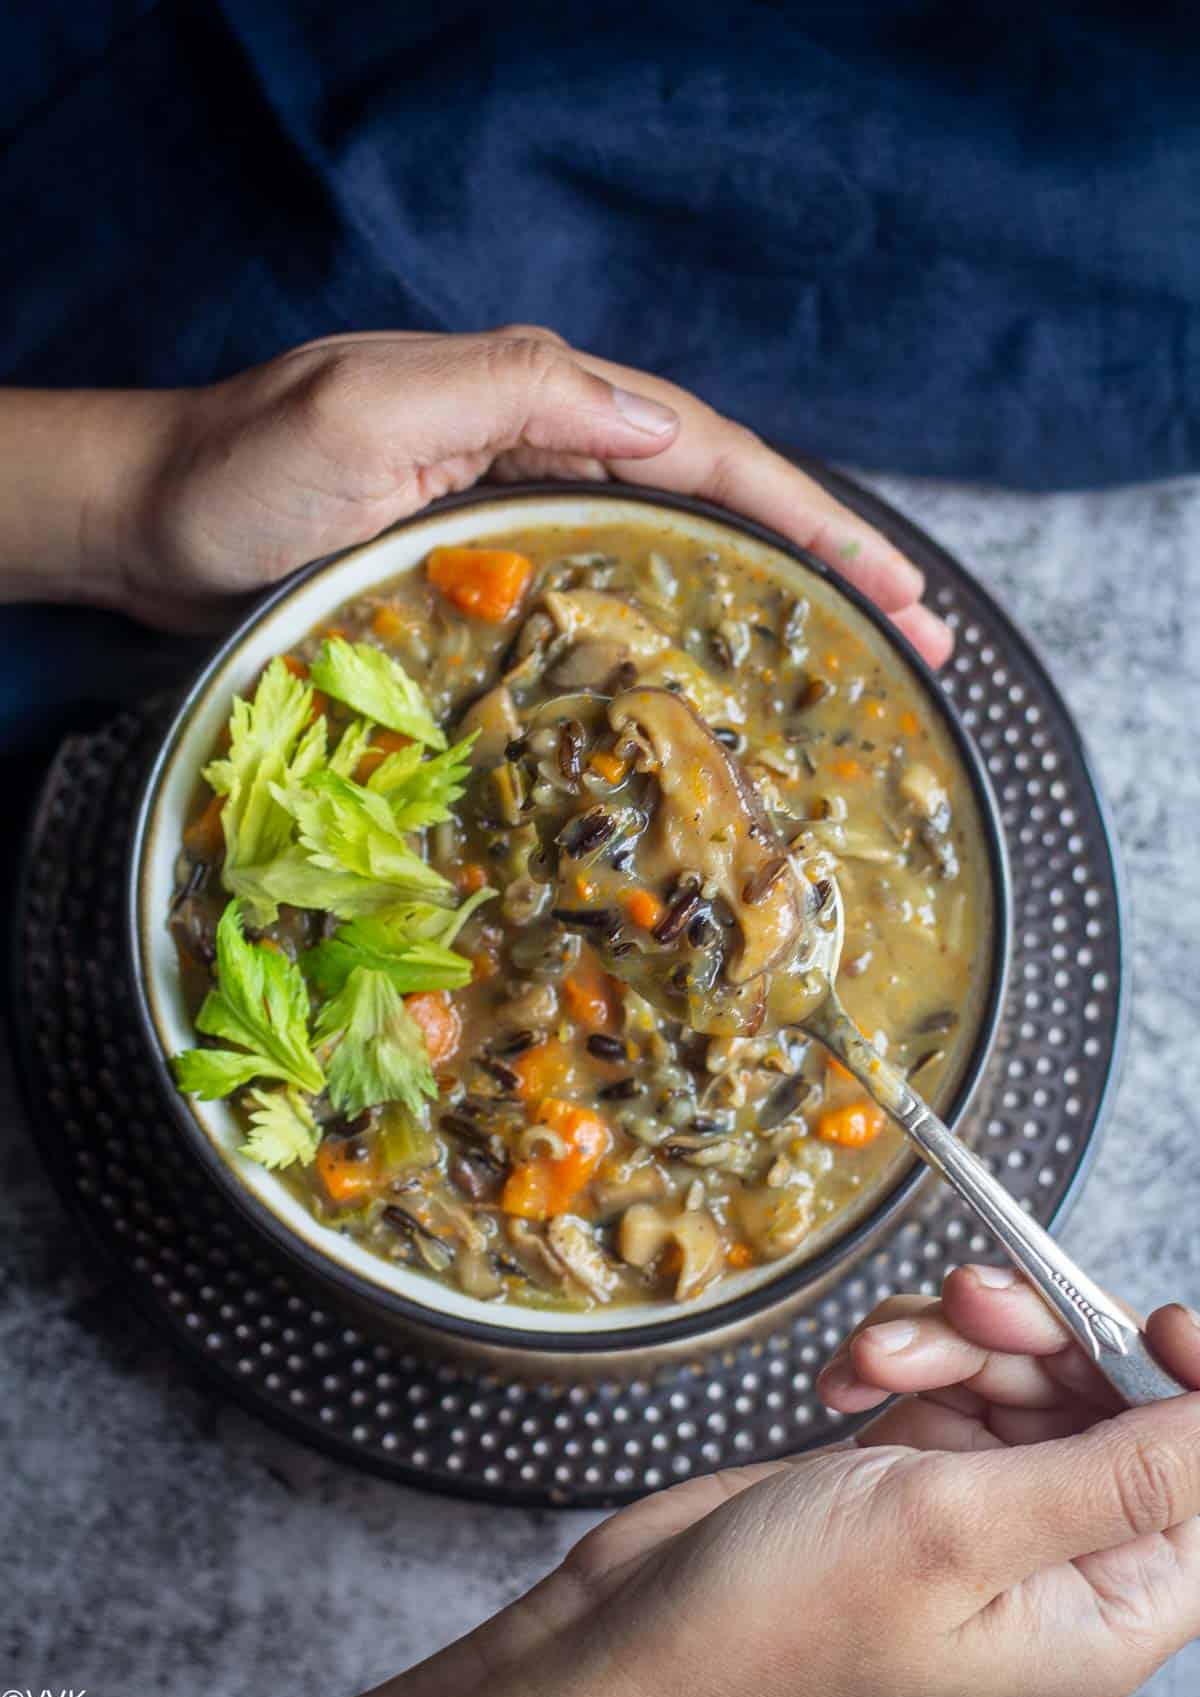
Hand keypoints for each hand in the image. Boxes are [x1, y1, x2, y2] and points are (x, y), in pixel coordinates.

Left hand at [116, 326, 946, 650]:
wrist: (150, 527)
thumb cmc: (239, 473)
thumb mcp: (364, 413)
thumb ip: (506, 395)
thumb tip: (660, 421)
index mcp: (538, 401)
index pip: (710, 455)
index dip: (813, 521)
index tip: (897, 590)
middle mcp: (545, 449)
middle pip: (720, 500)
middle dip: (827, 560)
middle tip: (921, 638)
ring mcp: (522, 513)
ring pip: (677, 550)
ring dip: (771, 599)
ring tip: (857, 661)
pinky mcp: (491, 570)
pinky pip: (612, 594)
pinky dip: (680, 630)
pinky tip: (714, 675)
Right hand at [291, 1268, 1199, 1696]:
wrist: (641, 1637)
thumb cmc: (786, 1623)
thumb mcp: (959, 1533)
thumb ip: (1111, 1470)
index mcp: (1102, 1604)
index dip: (1187, 1386)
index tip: (1148, 1318)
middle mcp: (1050, 1552)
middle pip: (1100, 1398)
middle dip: (1032, 1339)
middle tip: (970, 1317)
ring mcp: (975, 1503)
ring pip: (1012, 1370)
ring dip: (946, 1343)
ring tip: (874, 1368)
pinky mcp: (907, 1467)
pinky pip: (942, 1374)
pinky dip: (897, 1357)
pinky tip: (846, 1383)